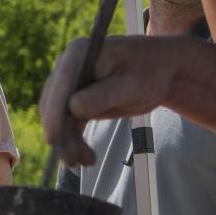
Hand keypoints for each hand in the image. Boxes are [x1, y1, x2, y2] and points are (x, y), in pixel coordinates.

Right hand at [38, 35, 185, 166]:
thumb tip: (72, 108)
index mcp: (79, 53)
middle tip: (73, 160)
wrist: (162, 72)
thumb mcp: (131, 84)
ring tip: (87, 161)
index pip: (59, 86)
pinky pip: (69, 123)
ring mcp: (71, 84)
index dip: (54, 113)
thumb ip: (102, 96)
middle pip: (54, 104)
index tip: (54, 139)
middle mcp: (69, 66)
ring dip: (68, 141)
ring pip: (59, 118)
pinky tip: (86, 156)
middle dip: (61, 133)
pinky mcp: (77, 100)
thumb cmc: (150, 72)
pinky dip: (75, 140)